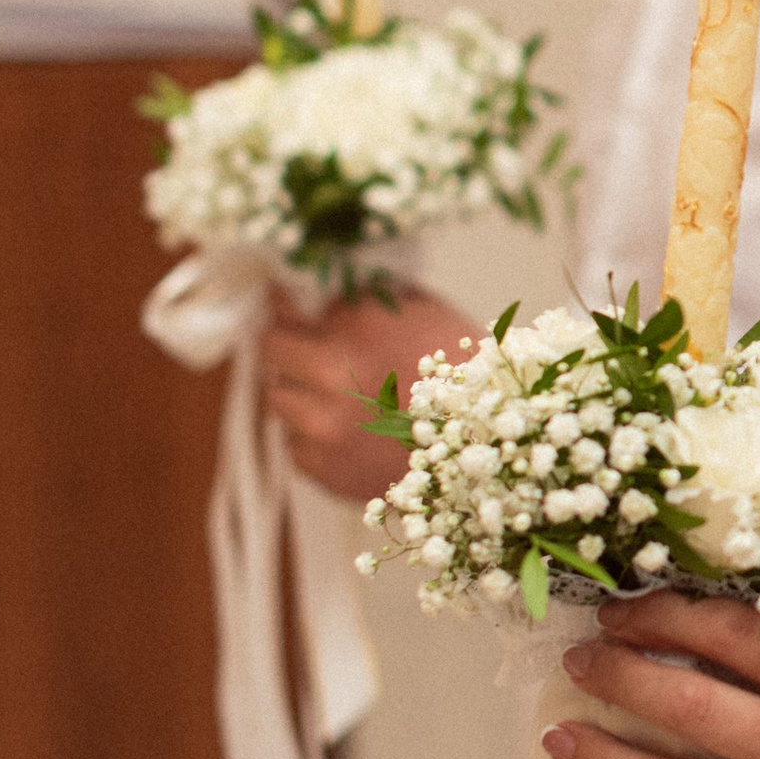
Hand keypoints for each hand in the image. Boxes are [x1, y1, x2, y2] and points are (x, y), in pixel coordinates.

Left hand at [263, 284, 476, 506]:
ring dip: (299, 392)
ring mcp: (322, 424)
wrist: (489, 452)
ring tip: (334, 397)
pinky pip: (294, 445)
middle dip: (286, 344)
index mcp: (359, 325)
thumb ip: (370, 298)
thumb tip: (322, 291)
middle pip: (270, 346)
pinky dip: (313, 438)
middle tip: (303, 348)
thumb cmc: (467, 376)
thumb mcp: (427, 314)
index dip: (291, 304)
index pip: (291, 303)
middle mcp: (331, 372)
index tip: (290, 305)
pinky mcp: (323, 468)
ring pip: (277, 398)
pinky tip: (350, 433)